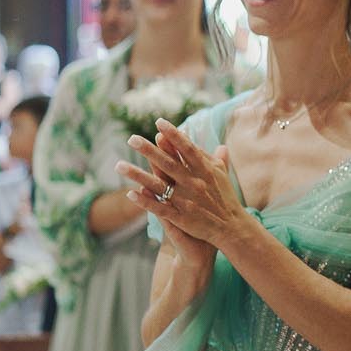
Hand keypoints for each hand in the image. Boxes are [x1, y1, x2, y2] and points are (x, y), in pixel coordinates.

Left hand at [118, 118, 250, 249]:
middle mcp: (194, 183)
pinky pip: (159, 208)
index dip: (173, 135)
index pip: (187, 148)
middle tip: (132, 139)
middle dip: (149, 150)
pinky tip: (130, 193)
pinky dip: (145, 201)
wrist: (231, 227)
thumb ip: (216, 158)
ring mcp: (186, 200)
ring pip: (158, 185)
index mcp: (205, 170)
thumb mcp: (222, 175)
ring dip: (138, 175)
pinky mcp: (181, 217)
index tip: (159, 122)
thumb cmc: (226, 198)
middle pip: (168, 163)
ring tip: (119, 165)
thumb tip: (219, 143)